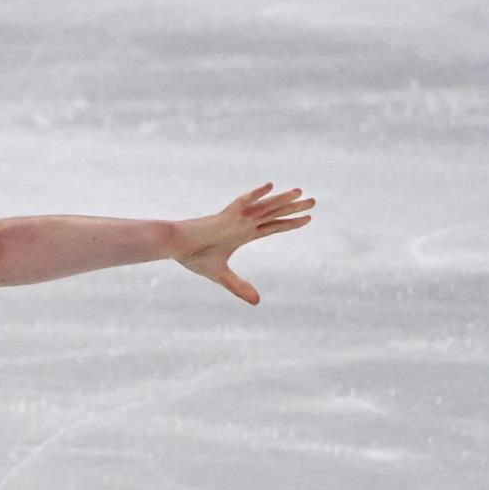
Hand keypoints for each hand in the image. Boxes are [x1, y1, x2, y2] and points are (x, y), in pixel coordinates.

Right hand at [176, 183, 314, 304]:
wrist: (175, 246)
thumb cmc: (193, 257)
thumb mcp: (221, 276)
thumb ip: (239, 287)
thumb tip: (257, 302)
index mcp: (243, 234)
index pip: (273, 227)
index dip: (290, 223)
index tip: (308, 218)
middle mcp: (243, 223)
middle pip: (274, 214)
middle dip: (294, 208)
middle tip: (314, 201)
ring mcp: (236, 218)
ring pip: (265, 207)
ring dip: (282, 199)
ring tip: (300, 192)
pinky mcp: (225, 215)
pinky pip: (244, 202)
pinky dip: (256, 194)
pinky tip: (270, 186)